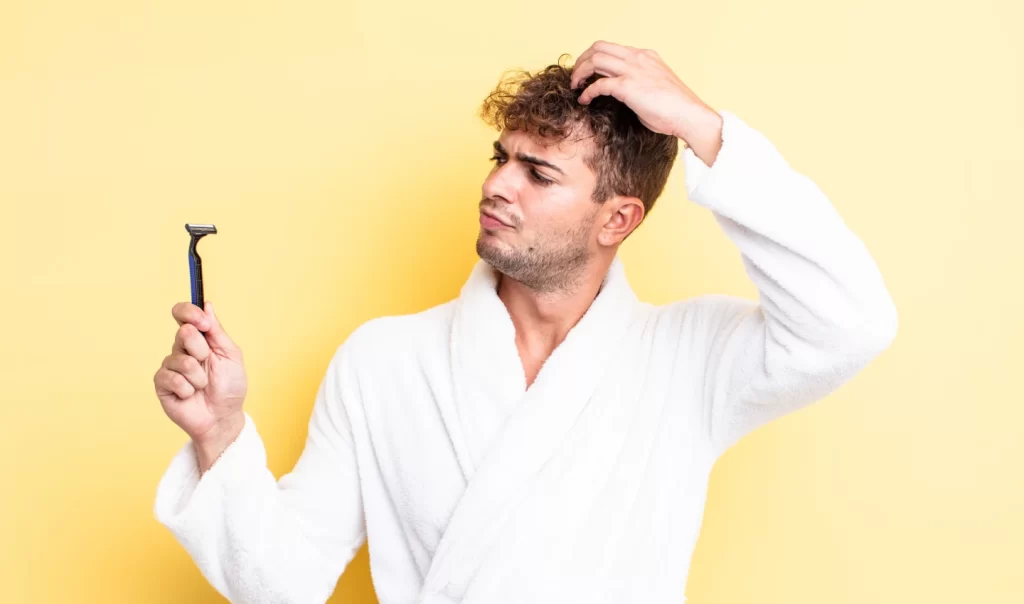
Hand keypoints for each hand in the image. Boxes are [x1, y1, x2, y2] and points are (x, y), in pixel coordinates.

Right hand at [154, 301, 247, 451]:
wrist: (223, 417)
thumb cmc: (229, 387)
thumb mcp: (230, 355)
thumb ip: (217, 331)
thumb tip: (207, 305)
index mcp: (199, 339)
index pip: (183, 314)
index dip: (190, 313)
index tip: (203, 323)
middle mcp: (181, 349)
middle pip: (184, 333)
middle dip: (202, 350)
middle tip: (208, 363)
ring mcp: (170, 366)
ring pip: (181, 360)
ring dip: (199, 376)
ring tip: (203, 385)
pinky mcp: (162, 384)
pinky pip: (172, 378)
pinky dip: (187, 388)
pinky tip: (190, 395)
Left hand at [569, 41, 722, 161]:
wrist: (689, 115)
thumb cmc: (676, 108)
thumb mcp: (656, 86)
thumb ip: (638, 83)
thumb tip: (622, 94)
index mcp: (645, 56)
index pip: (613, 48)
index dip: (595, 57)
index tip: (588, 71)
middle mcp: (638, 58)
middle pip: (599, 47)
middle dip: (582, 59)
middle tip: (576, 76)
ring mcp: (633, 70)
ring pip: (595, 59)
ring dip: (580, 72)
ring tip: (575, 85)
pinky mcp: (628, 87)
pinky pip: (598, 84)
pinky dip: (587, 92)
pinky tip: (584, 100)